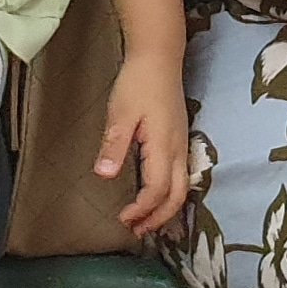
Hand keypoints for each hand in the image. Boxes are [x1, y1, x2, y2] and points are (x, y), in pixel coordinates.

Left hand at [96, 49, 189, 237]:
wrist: (159, 56)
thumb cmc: (138, 82)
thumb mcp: (120, 113)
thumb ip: (114, 145)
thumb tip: (104, 176)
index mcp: (163, 146)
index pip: (156, 190)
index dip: (141, 210)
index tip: (122, 219)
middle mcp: (178, 149)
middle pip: (177, 196)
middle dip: (159, 219)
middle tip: (138, 231)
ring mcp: (182, 143)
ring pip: (183, 187)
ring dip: (166, 208)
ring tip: (147, 220)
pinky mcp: (180, 137)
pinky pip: (182, 175)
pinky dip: (170, 193)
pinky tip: (156, 192)